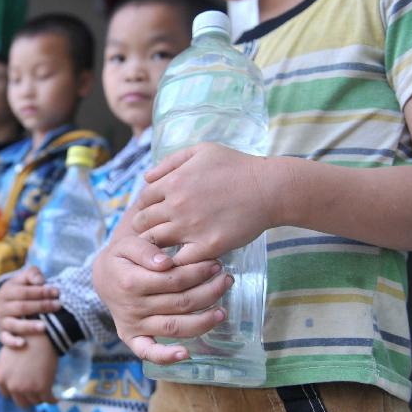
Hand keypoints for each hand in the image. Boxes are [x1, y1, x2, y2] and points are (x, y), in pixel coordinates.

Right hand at [0, 266, 60, 347]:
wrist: (8, 304)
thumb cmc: (22, 289)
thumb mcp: (24, 278)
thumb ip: (32, 274)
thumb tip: (40, 282)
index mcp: (6, 291)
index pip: (24, 292)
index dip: (41, 292)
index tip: (57, 292)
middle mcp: (1, 306)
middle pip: (22, 307)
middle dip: (41, 306)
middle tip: (58, 306)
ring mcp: (2, 321)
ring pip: (15, 324)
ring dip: (30, 326)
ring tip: (45, 327)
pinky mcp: (3, 334)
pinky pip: (5, 339)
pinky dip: (13, 342)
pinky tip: (23, 343)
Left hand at [0, 333, 57, 407]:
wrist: (41, 334)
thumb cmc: (24, 340)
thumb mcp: (5, 354)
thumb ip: (2, 368)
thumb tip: (2, 379)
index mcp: (0, 377)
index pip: (7, 394)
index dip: (16, 392)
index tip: (24, 390)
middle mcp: (11, 385)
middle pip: (20, 402)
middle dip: (28, 398)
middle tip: (36, 394)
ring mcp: (26, 387)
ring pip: (35, 401)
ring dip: (40, 398)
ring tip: (46, 394)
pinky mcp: (42, 387)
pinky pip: (48, 400)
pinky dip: (52, 400)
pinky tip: (55, 399)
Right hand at [91, 231, 232, 364]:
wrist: (103, 277)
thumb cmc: (121, 258)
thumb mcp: (127, 244)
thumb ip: (145, 249)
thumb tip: (165, 263)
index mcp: (131, 282)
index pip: (173, 280)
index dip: (198, 273)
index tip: (214, 264)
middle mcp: (132, 307)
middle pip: (180, 303)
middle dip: (208, 292)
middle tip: (225, 281)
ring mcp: (133, 325)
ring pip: (174, 327)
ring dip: (203, 321)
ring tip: (222, 311)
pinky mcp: (133, 339)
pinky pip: (149, 353)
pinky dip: (167, 357)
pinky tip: (186, 354)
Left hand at [132, 144, 274, 264]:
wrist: (269, 189)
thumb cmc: (237, 166)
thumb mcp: (201, 151)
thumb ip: (170, 161)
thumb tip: (146, 178)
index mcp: (173, 182)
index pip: (142, 199)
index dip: (146, 206)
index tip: (155, 212)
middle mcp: (176, 206)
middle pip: (142, 223)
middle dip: (146, 227)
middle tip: (157, 230)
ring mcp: (190, 227)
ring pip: (155, 243)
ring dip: (157, 245)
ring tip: (167, 246)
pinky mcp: (206, 246)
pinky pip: (178, 261)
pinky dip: (176, 261)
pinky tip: (184, 257)